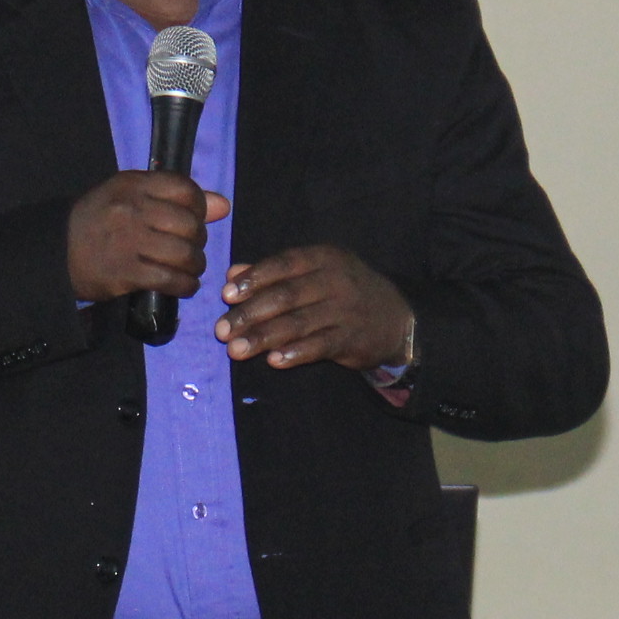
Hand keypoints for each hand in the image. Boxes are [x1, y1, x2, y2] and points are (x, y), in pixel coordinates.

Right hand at [67, 172, 231, 302]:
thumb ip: (175, 198)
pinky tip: (182, 285)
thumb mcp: (129, 196)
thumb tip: (223, 206)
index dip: (199, 208)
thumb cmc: (97, 220)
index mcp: (133, 185)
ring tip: (189, 269)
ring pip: (184, 254)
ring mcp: (129, 241)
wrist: (57, 252)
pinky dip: (184, 285)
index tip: (193, 220)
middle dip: (198, 241)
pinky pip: (170, 279)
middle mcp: (132, 209)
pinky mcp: (126, 273)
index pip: (186, 190)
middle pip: (190, 225)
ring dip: (195, 266)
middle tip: (190, 249)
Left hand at [216, 246, 413, 370]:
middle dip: (250, 314)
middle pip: (285, 296)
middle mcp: (335, 280)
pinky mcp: (352, 339)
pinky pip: (319, 346)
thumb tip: (232, 274)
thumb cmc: (343, 292)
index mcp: (323, 257)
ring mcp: (345, 310)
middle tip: (221, 330)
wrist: (397, 318)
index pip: (283, 265)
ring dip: (263, 338)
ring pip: (297, 323)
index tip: (226, 294)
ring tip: (236, 350)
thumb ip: (273, 273)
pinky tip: (274, 361)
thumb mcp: (314, 273)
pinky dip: (296, 353)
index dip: (254, 279)